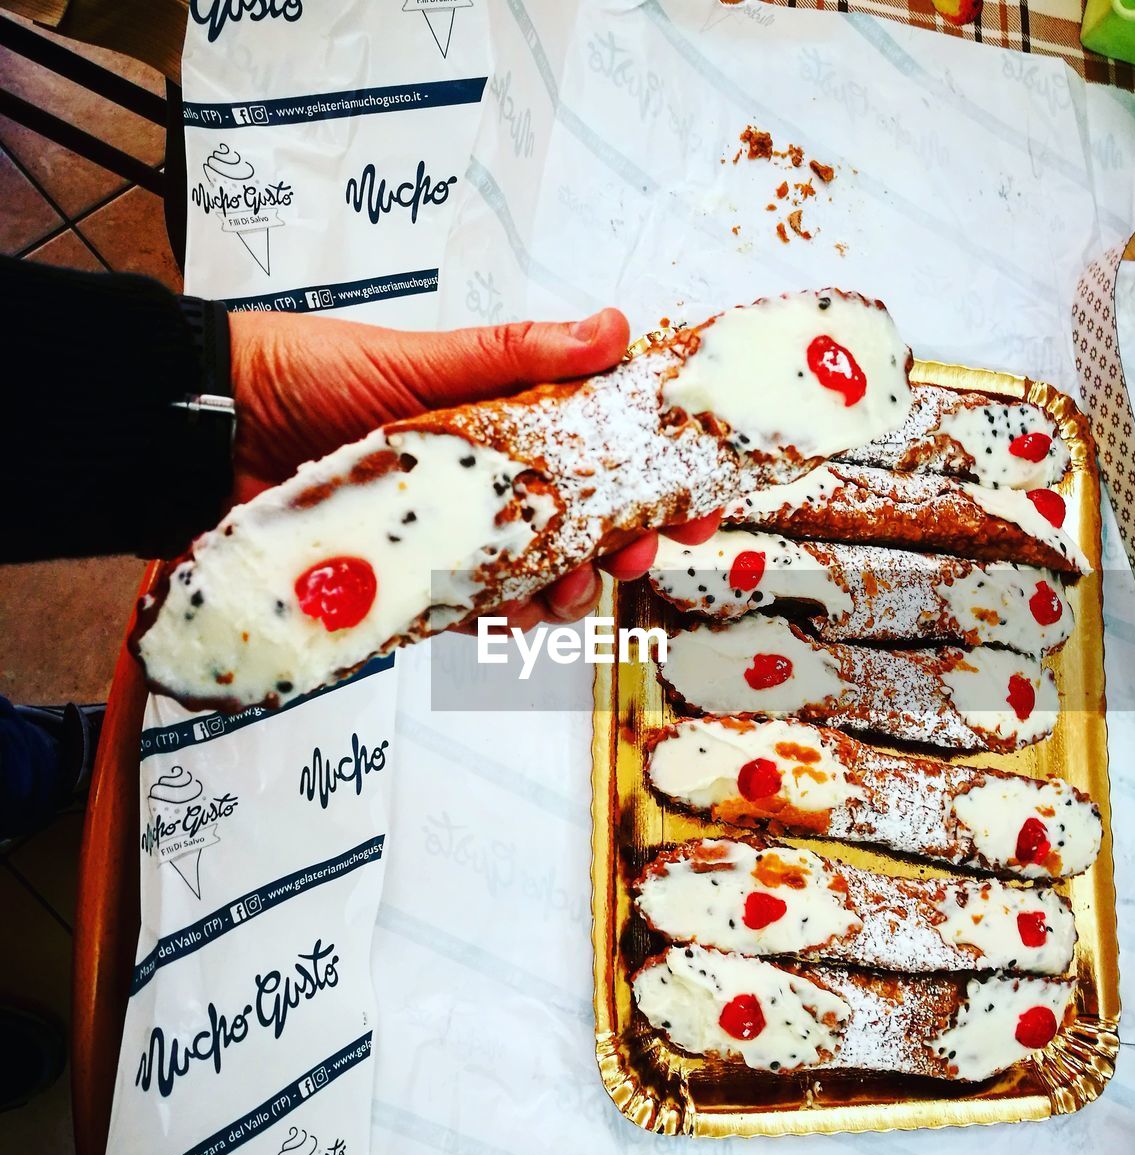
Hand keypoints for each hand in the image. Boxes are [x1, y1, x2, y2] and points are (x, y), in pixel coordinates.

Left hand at [228, 308, 719, 626]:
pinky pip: (468, 611)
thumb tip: (612, 327)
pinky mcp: (409, 580)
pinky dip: (499, 620)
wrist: (205, 432)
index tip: (703, 492)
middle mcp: (483, 479)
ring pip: (534, 573)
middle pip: (580, 519)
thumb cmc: (307, 376)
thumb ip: (511, 355)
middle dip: (627, 539)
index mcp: (501, 419)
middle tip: (646, 547)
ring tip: (575, 589)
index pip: (600, 446)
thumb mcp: (417, 358)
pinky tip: (518, 618)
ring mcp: (449, 533)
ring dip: (571, 587)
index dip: (656, 471)